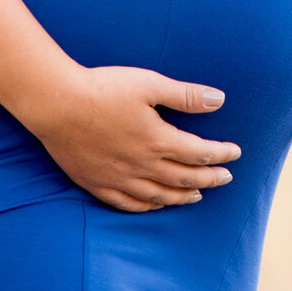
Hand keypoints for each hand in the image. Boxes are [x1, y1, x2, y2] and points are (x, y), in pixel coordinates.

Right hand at [16, 65, 240, 211]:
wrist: (56, 104)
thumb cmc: (103, 88)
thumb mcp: (148, 83)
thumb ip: (185, 95)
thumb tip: (220, 100)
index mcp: (157, 140)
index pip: (199, 152)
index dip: (220, 154)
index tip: (235, 153)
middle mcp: (142, 165)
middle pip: (184, 178)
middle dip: (209, 178)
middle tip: (226, 178)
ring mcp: (119, 178)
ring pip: (159, 195)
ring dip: (182, 196)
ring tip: (197, 195)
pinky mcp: (98, 183)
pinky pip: (129, 204)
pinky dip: (148, 206)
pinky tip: (156, 204)